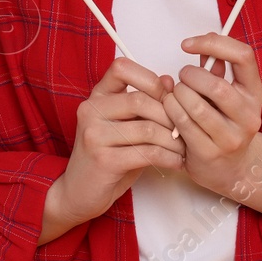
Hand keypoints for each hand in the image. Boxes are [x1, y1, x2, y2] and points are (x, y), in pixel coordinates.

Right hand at [52, 57, 183, 233]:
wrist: (78, 192)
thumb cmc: (106, 156)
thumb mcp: (125, 125)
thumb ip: (145, 103)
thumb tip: (169, 81)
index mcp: (97, 96)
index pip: (121, 68)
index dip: (150, 79)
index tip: (167, 96)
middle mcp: (91, 110)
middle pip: (140, 100)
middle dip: (169, 115)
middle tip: (183, 129)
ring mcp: (94, 135)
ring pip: (147, 128)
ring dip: (172, 140)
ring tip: (182, 148)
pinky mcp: (103, 160)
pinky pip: (146, 153)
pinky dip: (168, 157)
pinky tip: (176, 161)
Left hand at [161, 33, 261, 217]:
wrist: (231, 169)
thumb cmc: (224, 123)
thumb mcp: (226, 96)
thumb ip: (214, 71)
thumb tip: (199, 46)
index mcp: (255, 92)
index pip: (243, 56)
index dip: (214, 43)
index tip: (188, 44)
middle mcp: (249, 115)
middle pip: (217, 85)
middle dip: (190, 76)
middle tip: (181, 78)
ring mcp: (231, 137)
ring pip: (196, 106)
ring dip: (177, 95)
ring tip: (175, 95)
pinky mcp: (210, 152)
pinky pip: (183, 124)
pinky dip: (171, 110)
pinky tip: (170, 109)